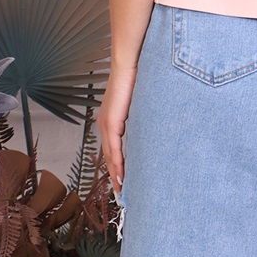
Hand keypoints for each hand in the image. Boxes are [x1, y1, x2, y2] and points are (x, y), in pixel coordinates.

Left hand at [96, 65, 137, 194]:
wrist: (127, 62)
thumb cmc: (135, 77)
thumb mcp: (138, 101)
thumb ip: (141, 115)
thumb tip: (151, 124)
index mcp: (111, 120)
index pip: (113, 149)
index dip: (118, 166)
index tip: (125, 181)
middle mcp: (105, 124)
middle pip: (110, 157)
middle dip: (117, 176)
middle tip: (124, 193)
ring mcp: (106, 124)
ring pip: (111, 156)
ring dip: (117, 174)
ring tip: (124, 190)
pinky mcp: (111, 122)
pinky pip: (114, 148)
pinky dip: (118, 164)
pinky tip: (122, 175)